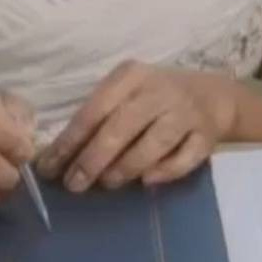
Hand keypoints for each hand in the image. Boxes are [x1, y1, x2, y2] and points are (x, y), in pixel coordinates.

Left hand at [38, 63, 237, 191]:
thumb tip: (59, 157)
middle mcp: (159, 91)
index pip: (95, 109)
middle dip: (93, 159)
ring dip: (126, 167)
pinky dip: (165, 171)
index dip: (70, 141)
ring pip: (154, 142)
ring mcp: (186, 112)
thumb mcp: (125, 93)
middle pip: (122, 126)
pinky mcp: (206, 136)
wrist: (211, 96)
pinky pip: (185, 158)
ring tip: (107, 183)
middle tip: (74, 184)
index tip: (49, 167)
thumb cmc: (153, 98)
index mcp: (132, 76)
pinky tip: (147, 182)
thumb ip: (98, 118)